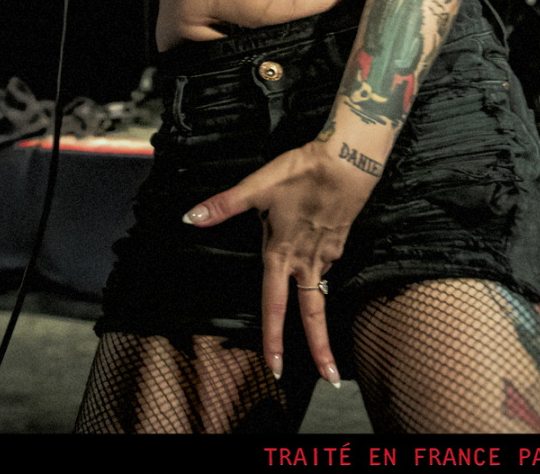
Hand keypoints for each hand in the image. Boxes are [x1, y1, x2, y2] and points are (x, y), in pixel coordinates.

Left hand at [182, 141, 373, 386]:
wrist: (349, 159)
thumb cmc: (302, 172)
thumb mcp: (257, 186)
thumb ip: (224, 206)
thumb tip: (190, 217)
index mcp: (281, 252)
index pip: (275, 305)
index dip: (274, 338)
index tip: (275, 367)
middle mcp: (306, 259)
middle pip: (313, 313)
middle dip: (320, 348)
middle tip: (330, 380)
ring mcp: (327, 252)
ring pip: (322, 292)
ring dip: (322, 317)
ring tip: (323, 340)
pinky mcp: (341, 241)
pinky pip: (328, 264)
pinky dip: (322, 272)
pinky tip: (317, 264)